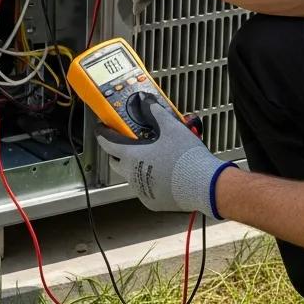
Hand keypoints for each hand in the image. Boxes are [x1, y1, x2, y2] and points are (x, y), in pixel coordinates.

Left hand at [95, 93, 236, 217]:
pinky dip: (150, 181)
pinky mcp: (152, 202)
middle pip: (116, 162)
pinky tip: (163, 174)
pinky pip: (145, 189)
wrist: (203, 185)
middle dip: (118, 152)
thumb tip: (146, 101)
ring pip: (132, 176)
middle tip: (128, 143)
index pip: (107, 143)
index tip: (101, 128)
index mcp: (132, 156)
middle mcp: (132, 175)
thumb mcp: (171, 127)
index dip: (102, 134)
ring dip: (136, 167)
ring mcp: (141, 191)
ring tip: (153, 158)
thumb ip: (155, 112)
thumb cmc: (186, 157)